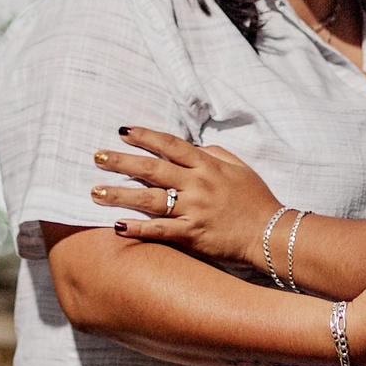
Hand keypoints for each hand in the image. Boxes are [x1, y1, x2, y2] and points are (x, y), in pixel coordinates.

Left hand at [94, 127, 280, 269]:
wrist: (270, 233)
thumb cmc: (255, 199)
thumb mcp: (238, 168)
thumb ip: (213, 154)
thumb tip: (192, 148)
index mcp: (207, 165)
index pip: (170, 145)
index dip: (145, 136)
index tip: (122, 131)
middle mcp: (197, 185)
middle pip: (152, 169)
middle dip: (121, 161)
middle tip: (96, 157)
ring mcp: (193, 210)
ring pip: (149, 199)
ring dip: (120, 194)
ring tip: (95, 192)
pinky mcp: (192, 235)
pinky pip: (160, 230)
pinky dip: (138, 228)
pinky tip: (116, 226)